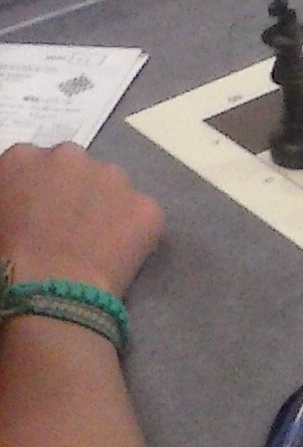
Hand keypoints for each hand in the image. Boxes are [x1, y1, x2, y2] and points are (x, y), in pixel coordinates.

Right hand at [0, 143, 163, 298]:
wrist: (49, 290)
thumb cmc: (7, 258)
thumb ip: (12, 194)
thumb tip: (27, 202)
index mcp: (24, 157)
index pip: (35, 164)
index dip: (41, 191)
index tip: (42, 213)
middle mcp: (70, 157)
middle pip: (76, 168)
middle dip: (75, 191)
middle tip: (70, 227)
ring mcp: (113, 178)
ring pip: (113, 186)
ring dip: (107, 205)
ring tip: (97, 242)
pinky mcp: (145, 205)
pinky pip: (142, 215)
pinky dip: (135, 231)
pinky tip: (118, 255)